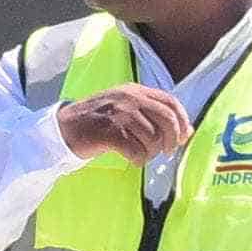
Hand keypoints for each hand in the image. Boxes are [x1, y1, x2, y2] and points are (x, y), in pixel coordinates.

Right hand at [54, 84, 191, 164]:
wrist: (64, 128)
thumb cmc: (97, 122)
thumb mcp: (126, 110)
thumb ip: (154, 116)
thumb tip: (187, 131)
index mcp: (135, 91)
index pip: (170, 102)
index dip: (181, 121)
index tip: (181, 137)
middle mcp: (129, 99)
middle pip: (166, 120)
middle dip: (171, 140)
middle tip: (165, 151)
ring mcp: (119, 114)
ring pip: (152, 138)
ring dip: (151, 152)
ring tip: (141, 154)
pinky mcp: (110, 132)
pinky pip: (137, 151)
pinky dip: (138, 159)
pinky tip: (131, 159)